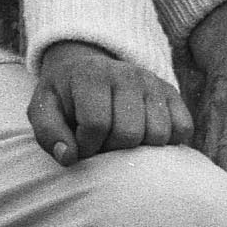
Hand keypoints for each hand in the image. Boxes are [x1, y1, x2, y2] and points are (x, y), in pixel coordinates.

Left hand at [34, 35, 193, 159]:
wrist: (88, 69)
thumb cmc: (65, 98)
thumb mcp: (44, 111)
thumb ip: (49, 135)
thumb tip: (70, 157)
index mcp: (91, 76)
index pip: (97, 125)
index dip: (87, 146)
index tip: (81, 145)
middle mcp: (127, 74)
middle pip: (129, 134)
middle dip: (112, 150)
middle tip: (102, 145)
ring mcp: (153, 82)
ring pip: (158, 134)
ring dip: (139, 150)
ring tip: (121, 141)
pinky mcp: (171, 92)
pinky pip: (183, 128)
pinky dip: (167, 143)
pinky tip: (145, 140)